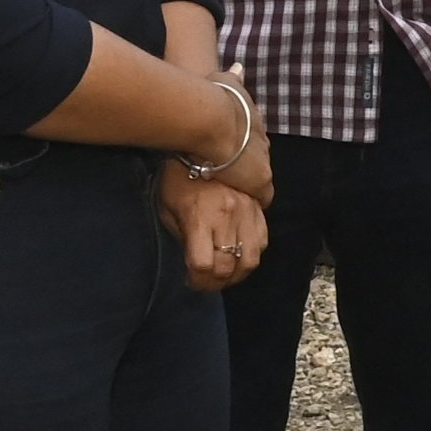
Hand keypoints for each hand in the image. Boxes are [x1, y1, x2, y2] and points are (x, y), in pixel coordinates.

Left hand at [158, 164, 268, 288]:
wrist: (204, 146)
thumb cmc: (178, 178)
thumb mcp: (167, 209)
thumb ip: (182, 237)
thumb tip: (193, 262)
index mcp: (199, 218)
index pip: (203, 265)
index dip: (196, 281)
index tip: (190, 281)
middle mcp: (226, 217)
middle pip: (227, 267)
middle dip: (214, 283)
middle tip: (205, 283)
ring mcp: (246, 212)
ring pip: (250, 259)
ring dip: (237, 275)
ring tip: (224, 274)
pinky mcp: (257, 207)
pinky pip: (262, 241)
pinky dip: (252, 255)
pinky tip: (239, 255)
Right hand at [199, 75, 271, 205]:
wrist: (213, 120)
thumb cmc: (214, 98)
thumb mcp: (225, 81)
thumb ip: (234, 77)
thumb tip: (239, 67)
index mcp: (253, 120)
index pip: (253, 136)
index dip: (242, 143)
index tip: (231, 148)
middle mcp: (262, 140)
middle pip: (258, 156)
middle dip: (246, 163)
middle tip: (230, 171)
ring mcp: (263, 161)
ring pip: (260, 177)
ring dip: (248, 182)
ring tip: (234, 189)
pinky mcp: (260, 181)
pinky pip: (262, 197)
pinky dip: (254, 199)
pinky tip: (244, 204)